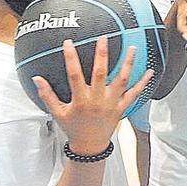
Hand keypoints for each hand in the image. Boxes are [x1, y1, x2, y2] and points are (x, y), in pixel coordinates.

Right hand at [35, 38, 151, 155]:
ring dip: (128, 64)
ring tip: (132, 48)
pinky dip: (142, 83)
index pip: (74, 75)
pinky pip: (134, 94)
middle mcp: (97, 101)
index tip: (69, 43)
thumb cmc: (73, 129)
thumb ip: (47, 95)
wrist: (89, 148)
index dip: (71, 58)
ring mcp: (111, 104)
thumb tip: (37, 79)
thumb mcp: (57, 113)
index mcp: (80, 100)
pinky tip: (149, 71)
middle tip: (103, 38)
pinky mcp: (121, 109)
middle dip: (102, 55)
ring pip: (121, 81)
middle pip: (100, 74)